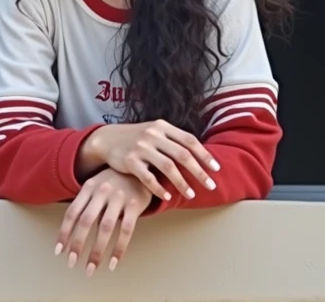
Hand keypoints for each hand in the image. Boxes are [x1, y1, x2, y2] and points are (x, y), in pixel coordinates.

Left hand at [55, 168, 150, 275]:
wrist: (140, 166)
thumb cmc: (114, 181)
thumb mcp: (97, 186)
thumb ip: (86, 205)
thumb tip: (73, 235)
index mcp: (89, 187)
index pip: (72, 212)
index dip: (64, 232)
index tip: (59, 251)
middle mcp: (102, 191)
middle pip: (86, 221)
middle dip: (77, 244)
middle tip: (72, 263)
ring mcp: (119, 197)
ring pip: (105, 227)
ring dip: (97, 251)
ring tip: (91, 268)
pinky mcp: (134, 204)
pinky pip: (126, 229)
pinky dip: (119, 248)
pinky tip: (113, 263)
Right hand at [78, 120, 219, 201]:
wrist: (108, 139)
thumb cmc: (137, 138)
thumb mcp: (155, 132)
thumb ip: (174, 140)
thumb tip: (201, 155)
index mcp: (162, 126)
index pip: (189, 140)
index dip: (204, 155)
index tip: (216, 169)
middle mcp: (153, 135)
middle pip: (182, 154)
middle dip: (199, 172)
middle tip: (211, 186)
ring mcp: (141, 147)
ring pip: (167, 167)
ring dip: (182, 183)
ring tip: (191, 196)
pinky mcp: (129, 161)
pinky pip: (148, 178)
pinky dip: (160, 188)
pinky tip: (168, 197)